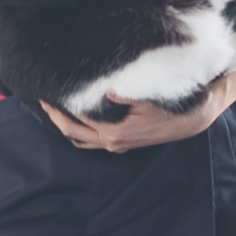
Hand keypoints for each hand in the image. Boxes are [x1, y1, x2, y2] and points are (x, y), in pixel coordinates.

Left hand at [40, 59, 235, 152]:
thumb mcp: (150, 100)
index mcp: (115, 133)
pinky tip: (80, 117)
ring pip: (82, 141)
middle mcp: (113, 142)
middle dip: (56, 119)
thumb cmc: (171, 109)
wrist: (192, 121)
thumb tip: (107, 90)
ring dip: (67, 127)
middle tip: (44, 102)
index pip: (77, 123)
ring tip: (56, 110)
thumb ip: (126, 97)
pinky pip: (94, 140)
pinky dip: (82, 130)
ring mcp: (117, 144)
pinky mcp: (123, 142)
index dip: (59, 111)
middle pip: (74, 134)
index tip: (47, 96)